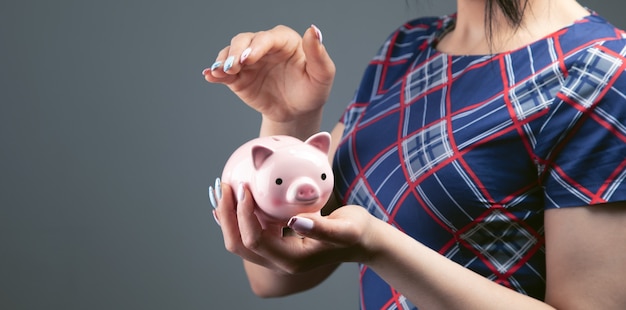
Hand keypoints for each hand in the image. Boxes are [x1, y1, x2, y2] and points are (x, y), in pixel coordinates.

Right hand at [203, 25, 335, 125]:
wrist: (298, 112)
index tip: (249, 58)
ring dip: (224, 61)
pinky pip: (224, 73)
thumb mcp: (322, 75)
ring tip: (221, 72)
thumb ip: (318, 54)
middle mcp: (264, 47)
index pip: (267, 38)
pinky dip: (215, 73)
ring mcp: (249, 62)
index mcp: (285, 41)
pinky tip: (210, 75)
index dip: (257, 46)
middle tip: (234, 66)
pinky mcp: (239, 78)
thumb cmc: (312, 91)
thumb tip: (313, 30)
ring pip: (230, 53)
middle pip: (244, 40)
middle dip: (237, 52)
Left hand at [212, 180, 374, 273]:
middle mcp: (279, 260)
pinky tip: (234, 198)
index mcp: (291, 259)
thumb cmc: (356, 232)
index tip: (244, 188)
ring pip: (240, 240)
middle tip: (225, 186)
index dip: (243, 215)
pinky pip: (249, 232)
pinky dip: (238, 216)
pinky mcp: (277, 243)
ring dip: (228, 216)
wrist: (362, 240)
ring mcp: (276, 254)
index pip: (255, 240)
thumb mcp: (345, 229)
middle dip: (227, 216)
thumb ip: (321, 227)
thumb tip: (295, 221)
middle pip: (239, 244)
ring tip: (223, 189)